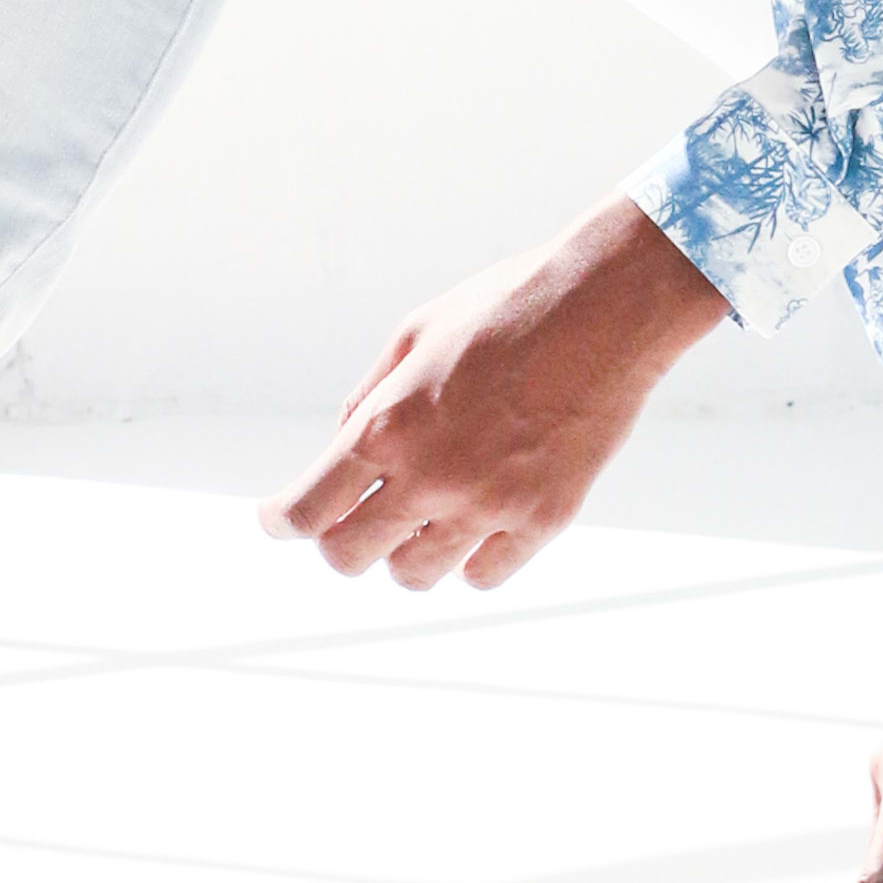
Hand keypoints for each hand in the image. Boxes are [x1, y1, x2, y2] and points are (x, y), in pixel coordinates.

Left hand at [266, 197, 724, 595]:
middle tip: (353, 519)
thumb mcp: (414, 334)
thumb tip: (342, 453)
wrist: (605, 308)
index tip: (277, 520)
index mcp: (387, 425)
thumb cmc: (506, 306)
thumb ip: (368, 401)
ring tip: (424, 518)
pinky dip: (470, 558)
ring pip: (415, 575)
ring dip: (404, 552)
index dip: (279, 522)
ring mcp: (489, 505)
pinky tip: (477, 523)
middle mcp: (431, 477)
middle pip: (348, 556)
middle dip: (339, 541)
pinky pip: (483, 575)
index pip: (306, 510)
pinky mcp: (542, 520)